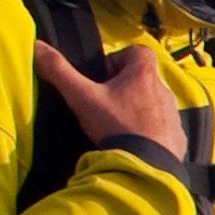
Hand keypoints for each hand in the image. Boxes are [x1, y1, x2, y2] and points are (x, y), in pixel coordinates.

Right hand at [30, 40, 182, 159]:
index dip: (119, 60)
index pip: (137, 52)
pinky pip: (165, 128)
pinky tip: (135, 144)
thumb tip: (37, 46)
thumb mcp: (82, 97)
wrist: (146, 168)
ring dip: (138, 109)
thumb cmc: (115, 127)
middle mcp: (163, 91)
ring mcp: (173, 116)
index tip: (103, 77)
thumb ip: (60, 71)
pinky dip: (151, 131)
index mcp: (143, 75)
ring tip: (118, 125)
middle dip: (125, 86)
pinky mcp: (178, 138)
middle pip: (144, 78)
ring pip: (154, 103)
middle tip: (106, 103)